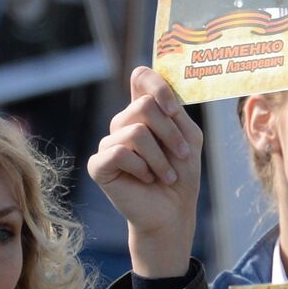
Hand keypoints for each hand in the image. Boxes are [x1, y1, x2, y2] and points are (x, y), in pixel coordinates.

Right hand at [87, 66, 201, 277]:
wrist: (173, 211)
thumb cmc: (182, 174)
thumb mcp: (189, 138)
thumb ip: (176, 112)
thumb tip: (159, 94)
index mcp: (144, 111)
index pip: (141, 77)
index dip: (157, 84)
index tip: (174, 108)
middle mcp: (123, 122)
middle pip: (144, 105)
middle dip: (170, 133)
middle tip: (182, 155)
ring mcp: (108, 142)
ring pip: (136, 131)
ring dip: (160, 157)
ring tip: (167, 175)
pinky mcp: (99, 164)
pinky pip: (120, 153)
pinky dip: (142, 168)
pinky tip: (146, 179)